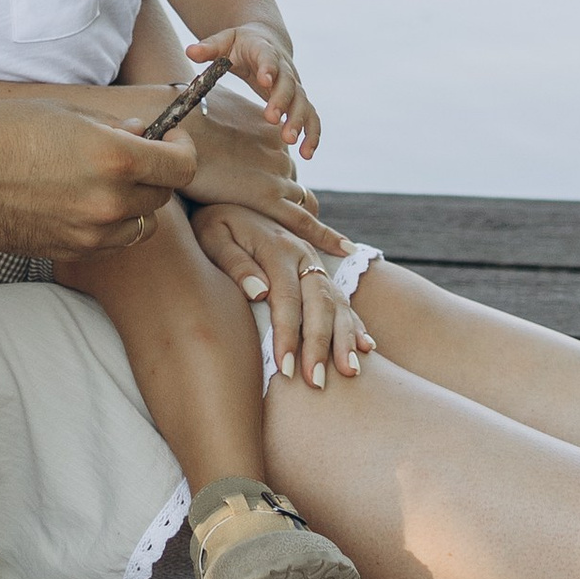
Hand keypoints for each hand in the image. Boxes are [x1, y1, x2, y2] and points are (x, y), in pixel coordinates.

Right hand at [0, 90, 198, 257]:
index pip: (182, 166)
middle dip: (156, 173)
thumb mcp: (67, 111)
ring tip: (107, 182)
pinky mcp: (72, 252)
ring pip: (143, 224)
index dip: (183, 150)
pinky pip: (114, 243)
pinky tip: (86, 203)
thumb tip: (144, 134)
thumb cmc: (6, 130)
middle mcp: (110, 202)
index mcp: (115, 159)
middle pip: (165, 195)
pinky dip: (112, 225)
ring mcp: (92, 233)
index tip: (173, 141)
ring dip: (136, 203)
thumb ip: (115, 127)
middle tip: (134, 155)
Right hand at [163, 90, 345, 245]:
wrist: (172, 126)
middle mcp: (278, 151)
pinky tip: (344, 249)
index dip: (281, 183)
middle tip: (296, 233)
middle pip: (293, 186)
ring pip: (301, 205)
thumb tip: (200, 127)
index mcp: (267, 132)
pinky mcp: (267, 196)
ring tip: (316, 248)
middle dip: (291, 206)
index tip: (283, 198)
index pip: (282, 164)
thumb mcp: (207, 119)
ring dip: (305, 224)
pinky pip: (304, 222)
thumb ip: (215, 128)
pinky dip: (326, 237)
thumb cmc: (177, 121)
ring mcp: (276, 173)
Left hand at [187, 22, 321, 158]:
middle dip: (282, 101)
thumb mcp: (225, 40)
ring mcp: (295, 86)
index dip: (268, 68)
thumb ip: (209, 47)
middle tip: (272, 118)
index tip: (264, 80)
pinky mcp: (299, 101)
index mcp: (264, 51)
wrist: (268, 41)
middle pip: (289, 84)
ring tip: (290, 141)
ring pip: (304, 103)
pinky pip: (312, 118)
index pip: (268, 58)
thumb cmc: (242, 44)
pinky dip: (312, 135)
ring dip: (300, 122)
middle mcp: (285, 69)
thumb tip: (190, 51)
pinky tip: (307, 154)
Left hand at [193, 209, 375, 389]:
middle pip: (319, 304)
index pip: (286, 299)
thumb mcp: (213, 235)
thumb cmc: (214, 223)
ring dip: (345, 339)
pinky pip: (343, 299)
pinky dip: (355, 324)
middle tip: (316, 383)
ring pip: (337, 303)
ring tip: (350, 372)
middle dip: (320, 345)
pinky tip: (366, 347)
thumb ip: (235, 263)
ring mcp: (314, 262)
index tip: (285, 369)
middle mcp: (303, 255)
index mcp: (277, 248)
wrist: (230, 195)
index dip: (287, 335)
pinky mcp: (318, 270)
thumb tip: (259, 293)